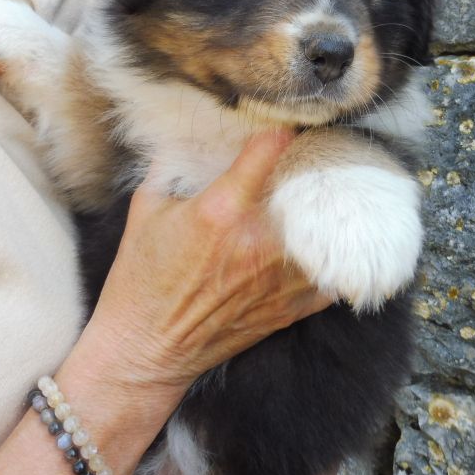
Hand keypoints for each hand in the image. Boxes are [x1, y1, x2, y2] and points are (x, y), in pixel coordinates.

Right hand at [88, 129, 332, 391]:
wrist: (145, 349)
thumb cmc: (139, 277)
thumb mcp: (145, 208)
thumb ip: (172, 166)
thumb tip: (193, 134)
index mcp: (221, 210)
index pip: (270, 150)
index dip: (281, 130)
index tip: (286, 125)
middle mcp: (257, 242)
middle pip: (310, 187)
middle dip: (313, 168)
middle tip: (317, 156)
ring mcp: (278, 278)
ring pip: (329, 234)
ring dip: (329, 214)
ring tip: (331, 197)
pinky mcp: (289, 308)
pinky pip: (331, 279)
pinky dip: (334, 260)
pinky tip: (331, 245)